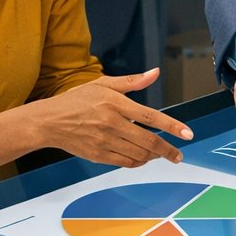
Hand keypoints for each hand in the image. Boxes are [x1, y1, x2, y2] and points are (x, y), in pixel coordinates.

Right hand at [35, 68, 191, 167]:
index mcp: (114, 103)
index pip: (150, 116)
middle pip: (148, 140)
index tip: (188, 134)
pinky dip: (139, 161)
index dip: (172, 126)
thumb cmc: (76, 100)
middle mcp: (111, 123)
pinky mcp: (98, 155)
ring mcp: (104, 141)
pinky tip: (143, 157)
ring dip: (154, 155)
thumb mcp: (102, 84)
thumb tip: (155, 72)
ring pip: (138, 154)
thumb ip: (132, 81)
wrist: (47, 122)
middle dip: (168, 150)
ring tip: (162, 153)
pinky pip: (125, 162)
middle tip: (179, 155)